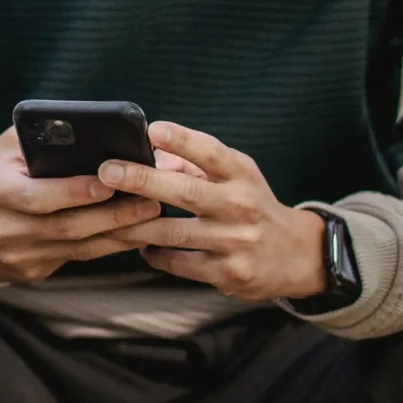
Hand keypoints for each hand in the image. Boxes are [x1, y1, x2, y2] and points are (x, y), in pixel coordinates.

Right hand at [0, 125, 168, 284]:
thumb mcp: (3, 149)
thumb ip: (40, 136)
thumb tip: (90, 126)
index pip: (39, 196)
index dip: (77, 191)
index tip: (112, 179)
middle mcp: (4, 230)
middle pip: (67, 226)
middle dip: (113, 214)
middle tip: (152, 199)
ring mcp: (19, 257)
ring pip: (78, 248)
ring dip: (120, 234)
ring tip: (153, 217)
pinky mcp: (32, 274)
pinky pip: (76, 260)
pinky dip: (108, 247)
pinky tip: (135, 235)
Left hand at [99, 122, 328, 303]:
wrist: (297, 254)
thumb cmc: (254, 205)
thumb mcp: (237, 175)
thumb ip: (195, 163)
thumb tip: (153, 152)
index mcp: (242, 175)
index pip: (212, 153)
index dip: (183, 140)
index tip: (153, 130)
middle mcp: (240, 206)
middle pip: (186, 192)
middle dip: (143, 181)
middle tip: (108, 171)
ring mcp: (234, 242)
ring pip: (175, 233)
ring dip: (136, 224)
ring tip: (106, 215)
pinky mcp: (227, 273)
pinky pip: (180, 264)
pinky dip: (156, 254)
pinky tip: (141, 246)